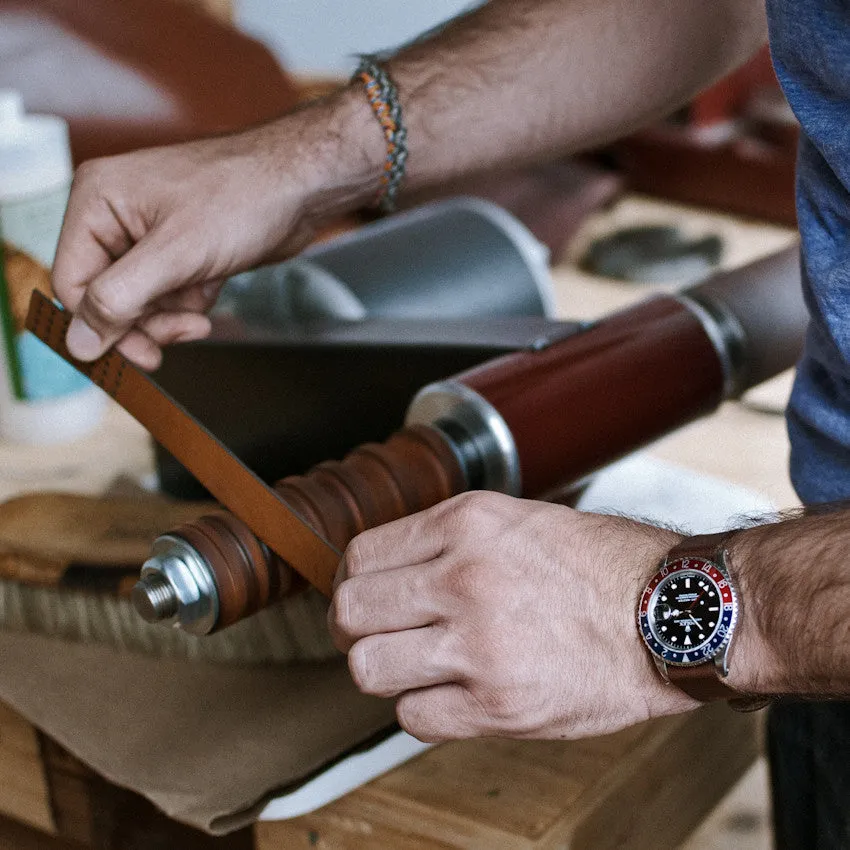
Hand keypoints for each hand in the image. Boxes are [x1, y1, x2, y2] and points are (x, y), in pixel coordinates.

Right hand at [52, 90, 382, 368]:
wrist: (301, 186)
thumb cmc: (244, 198)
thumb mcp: (175, 254)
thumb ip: (120, 299)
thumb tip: (79, 342)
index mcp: (98, 201)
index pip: (72, 283)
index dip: (103, 325)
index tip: (142, 352)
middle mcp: (116, 216)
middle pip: (107, 298)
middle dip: (146, 320)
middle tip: (183, 331)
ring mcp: (148, 234)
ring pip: (140, 303)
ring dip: (172, 313)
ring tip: (201, 300)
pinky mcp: (179, 250)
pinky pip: (168, 296)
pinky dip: (189, 302)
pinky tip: (211, 284)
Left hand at [328, 491, 697, 742]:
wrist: (671, 613)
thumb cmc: (603, 566)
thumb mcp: (519, 521)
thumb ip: (449, 541)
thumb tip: (390, 570)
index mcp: (467, 524)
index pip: (360, 556)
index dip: (355, 581)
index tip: (368, 596)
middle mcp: (464, 578)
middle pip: (351, 612)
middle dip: (355, 627)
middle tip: (377, 633)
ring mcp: (479, 644)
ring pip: (367, 667)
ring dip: (384, 670)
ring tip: (415, 665)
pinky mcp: (499, 704)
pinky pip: (413, 717)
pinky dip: (424, 709)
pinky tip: (453, 693)